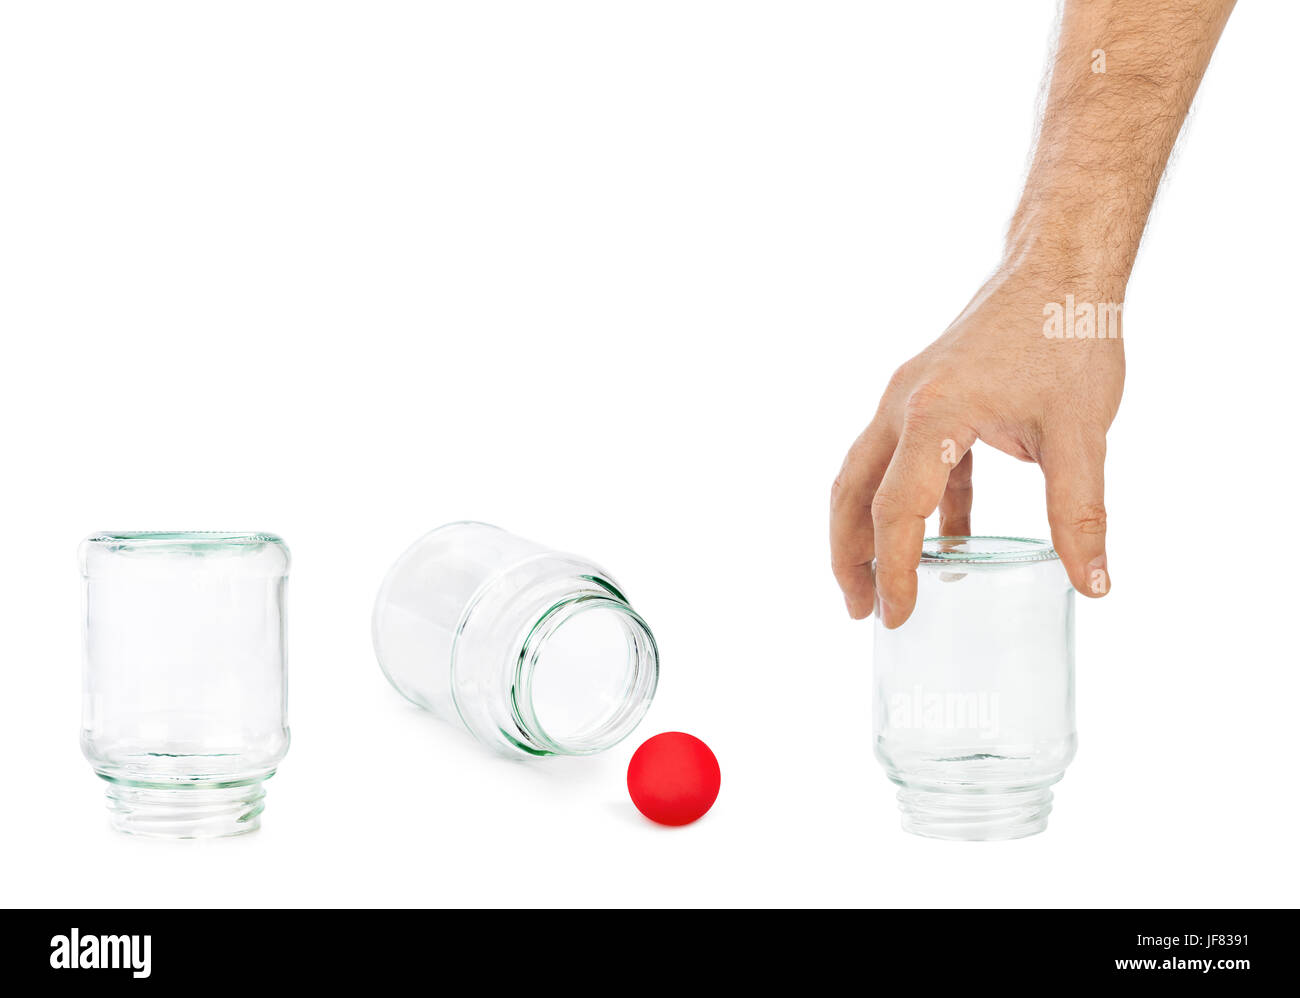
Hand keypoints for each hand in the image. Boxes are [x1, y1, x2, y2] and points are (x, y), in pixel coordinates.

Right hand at [830, 259, 1124, 626]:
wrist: (1061, 263)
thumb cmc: (1066, 333)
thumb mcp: (1080, 431)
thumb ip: (1080, 511)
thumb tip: (1093, 583)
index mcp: (932, 415)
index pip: (897, 512)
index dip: (894, 571)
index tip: (898, 616)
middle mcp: (904, 405)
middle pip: (852, 493)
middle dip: (849, 555)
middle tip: (861, 610)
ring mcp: (910, 396)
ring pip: (867, 475)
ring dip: (869, 530)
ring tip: (881, 581)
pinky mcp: (931, 395)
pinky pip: (910, 459)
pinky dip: (919, 503)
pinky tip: (949, 540)